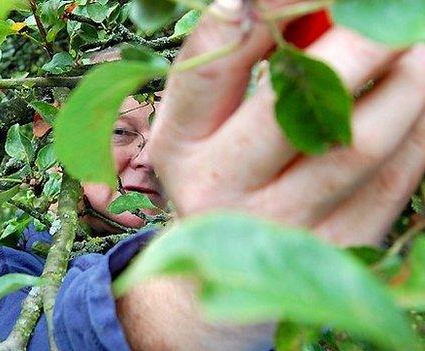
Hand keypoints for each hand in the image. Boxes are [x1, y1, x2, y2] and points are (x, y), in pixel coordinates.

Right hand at [149, 0, 424, 245]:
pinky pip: (396, 177)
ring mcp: (282, 226)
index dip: (261, 14)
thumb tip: (305, 5)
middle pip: (295, 109)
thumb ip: (232, 60)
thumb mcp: (198, 119)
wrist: (225, 264)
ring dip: (408, 80)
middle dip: (358, 45)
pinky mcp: (336, 247)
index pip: (208, 70)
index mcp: (180, 147)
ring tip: (415, 46)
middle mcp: (222, 190)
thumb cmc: (213, 167)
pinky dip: (418, 125)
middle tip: (389, 10)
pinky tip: (415, 95)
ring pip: (361, 143)